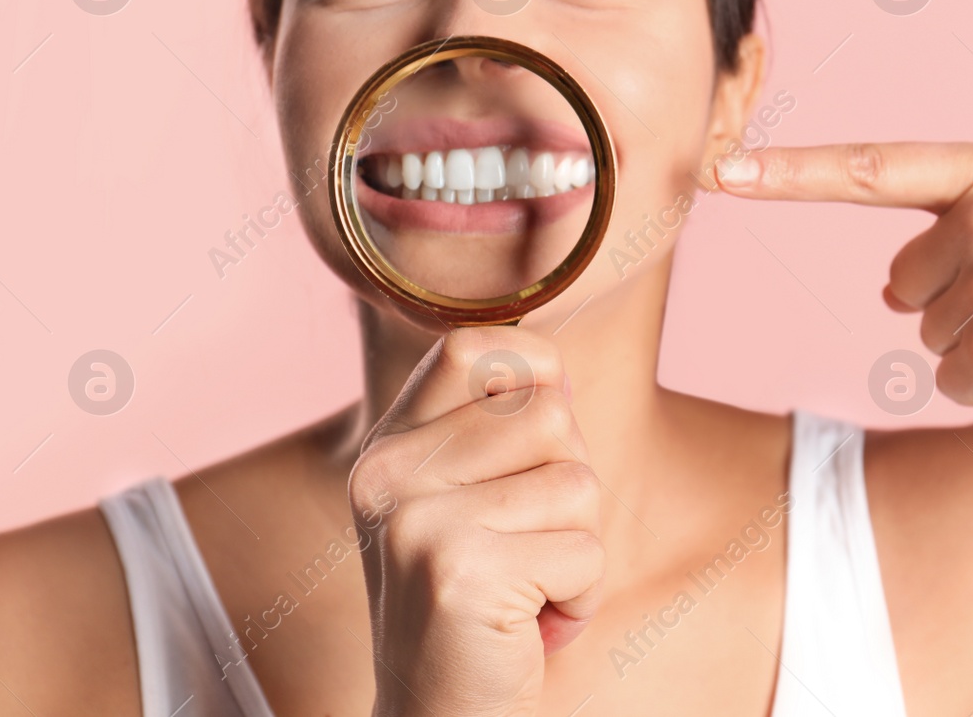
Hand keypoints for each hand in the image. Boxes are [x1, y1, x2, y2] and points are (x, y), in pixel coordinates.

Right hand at [350, 326, 602, 716]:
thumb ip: (500, 433)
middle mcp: (387, 473)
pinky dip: (581, 596)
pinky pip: (584, 550)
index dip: (532, 370)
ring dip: (579, 547)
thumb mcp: (472, 504)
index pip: (471, 346)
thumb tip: (557, 374)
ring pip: (577, 482)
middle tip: (529, 549)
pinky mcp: (457, 571)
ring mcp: (416, 520)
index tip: (542, 438)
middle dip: (570, 486)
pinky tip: (532, 626)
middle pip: (550, 415)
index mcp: (388, 447)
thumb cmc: (480, 610)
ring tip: (529, 589)